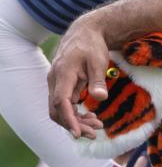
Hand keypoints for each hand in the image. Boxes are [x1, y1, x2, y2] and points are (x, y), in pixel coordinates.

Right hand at [47, 13, 110, 138]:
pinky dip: (76, 113)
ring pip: (61, 109)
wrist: (85, 32)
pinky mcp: (62, 86)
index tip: (78, 132)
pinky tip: (92, 117)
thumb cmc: (92, 45)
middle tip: (94, 133)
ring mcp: (56, 84)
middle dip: (74, 124)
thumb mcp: (98, 61)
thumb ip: (98, 80)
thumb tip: (101, 98)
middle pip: (57, 110)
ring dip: (76, 120)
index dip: (68, 119)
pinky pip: (65, 104)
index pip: (60, 102)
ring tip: (97, 126)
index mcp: (63, 74)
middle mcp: (55, 81)